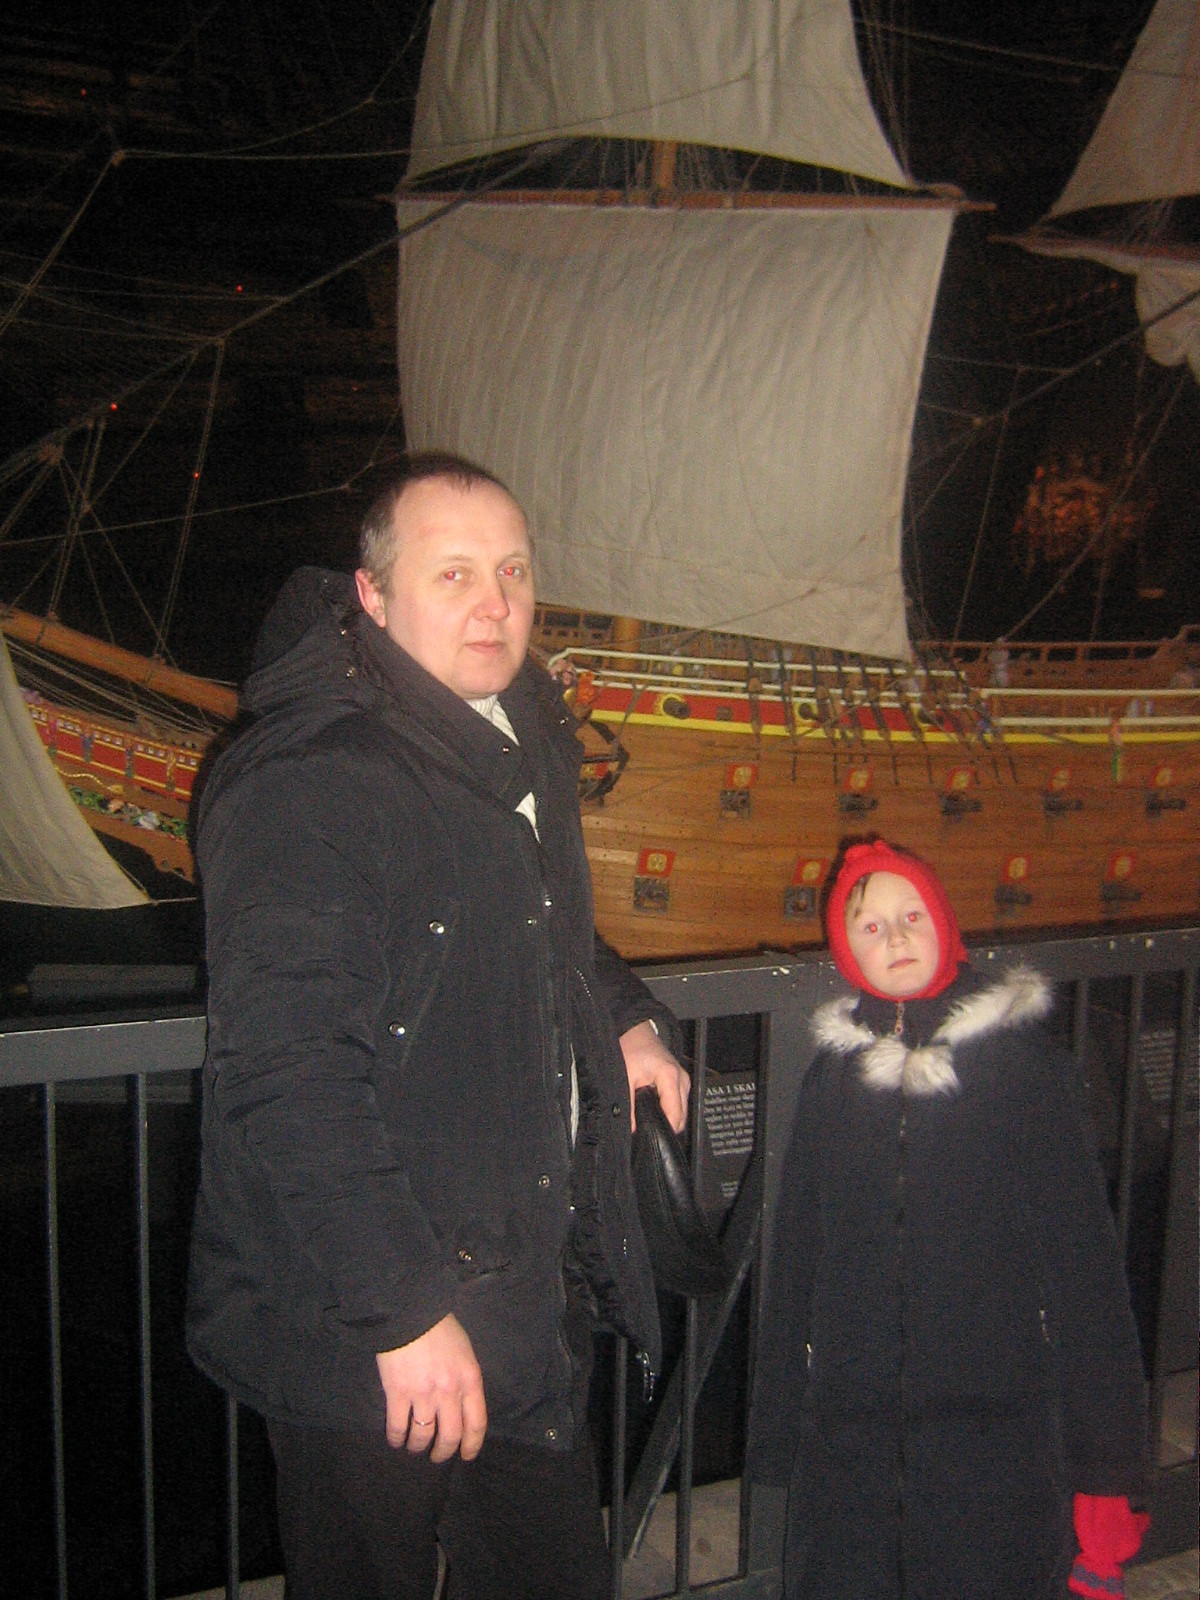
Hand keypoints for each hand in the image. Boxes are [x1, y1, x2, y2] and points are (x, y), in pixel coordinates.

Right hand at [375, 1312, 486, 1462]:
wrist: (410, 1311)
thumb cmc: (440, 1328)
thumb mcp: (464, 1352)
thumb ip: (465, 1379)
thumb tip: (461, 1406)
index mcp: (470, 1379)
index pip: (476, 1423)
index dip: (472, 1445)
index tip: (466, 1455)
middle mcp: (450, 1392)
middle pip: (450, 1436)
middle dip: (443, 1452)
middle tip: (437, 1456)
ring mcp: (423, 1394)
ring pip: (423, 1435)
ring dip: (418, 1446)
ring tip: (414, 1447)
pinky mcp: (398, 1394)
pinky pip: (398, 1427)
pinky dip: (397, 1438)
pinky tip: (396, 1440)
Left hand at [619, 1019, 689, 1133]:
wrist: (635, 1031)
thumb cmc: (631, 1048)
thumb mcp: (625, 1077)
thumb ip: (628, 1104)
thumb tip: (632, 1129)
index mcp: (670, 1076)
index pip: (675, 1113)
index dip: (664, 1130)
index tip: (651, 1139)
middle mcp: (682, 1078)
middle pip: (682, 1115)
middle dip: (667, 1126)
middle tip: (648, 1132)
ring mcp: (683, 1079)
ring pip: (683, 1111)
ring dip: (669, 1119)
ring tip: (651, 1121)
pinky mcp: (681, 1080)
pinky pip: (680, 1102)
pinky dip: (671, 1110)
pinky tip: (656, 1112)